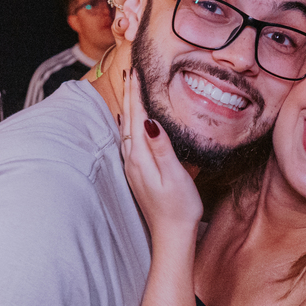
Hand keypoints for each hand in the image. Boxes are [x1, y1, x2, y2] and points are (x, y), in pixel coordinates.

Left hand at [120, 69, 202, 240]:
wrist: (171, 235)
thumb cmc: (179, 207)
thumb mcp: (175, 175)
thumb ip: (161, 148)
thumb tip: (150, 121)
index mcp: (140, 157)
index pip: (136, 116)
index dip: (135, 92)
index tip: (135, 70)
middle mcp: (132, 160)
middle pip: (127, 120)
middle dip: (129, 94)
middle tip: (130, 71)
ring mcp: (132, 168)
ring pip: (126, 129)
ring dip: (128, 108)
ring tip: (130, 90)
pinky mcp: (137, 173)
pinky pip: (129, 141)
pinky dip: (129, 125)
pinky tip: (130, 124)